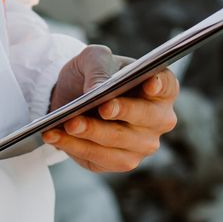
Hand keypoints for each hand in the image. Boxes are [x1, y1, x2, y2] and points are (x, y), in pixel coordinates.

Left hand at [42, 44, 177, 172]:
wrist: (74, 97)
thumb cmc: (94, 74)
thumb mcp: (93, 59)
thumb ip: (98, 68)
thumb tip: (97, 90)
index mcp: (160, 88)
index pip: (167, 86)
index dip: (160, 86)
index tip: (149, 82)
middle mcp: (158, 120)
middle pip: (147, 118)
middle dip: (124, 112)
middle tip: (103, 107)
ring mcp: (141, 144)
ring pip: (120, 142)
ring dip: (93, 133)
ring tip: (70, 123)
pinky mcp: (119, 162)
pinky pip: (99, 158)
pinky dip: (75, 146)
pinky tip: (55, 135)